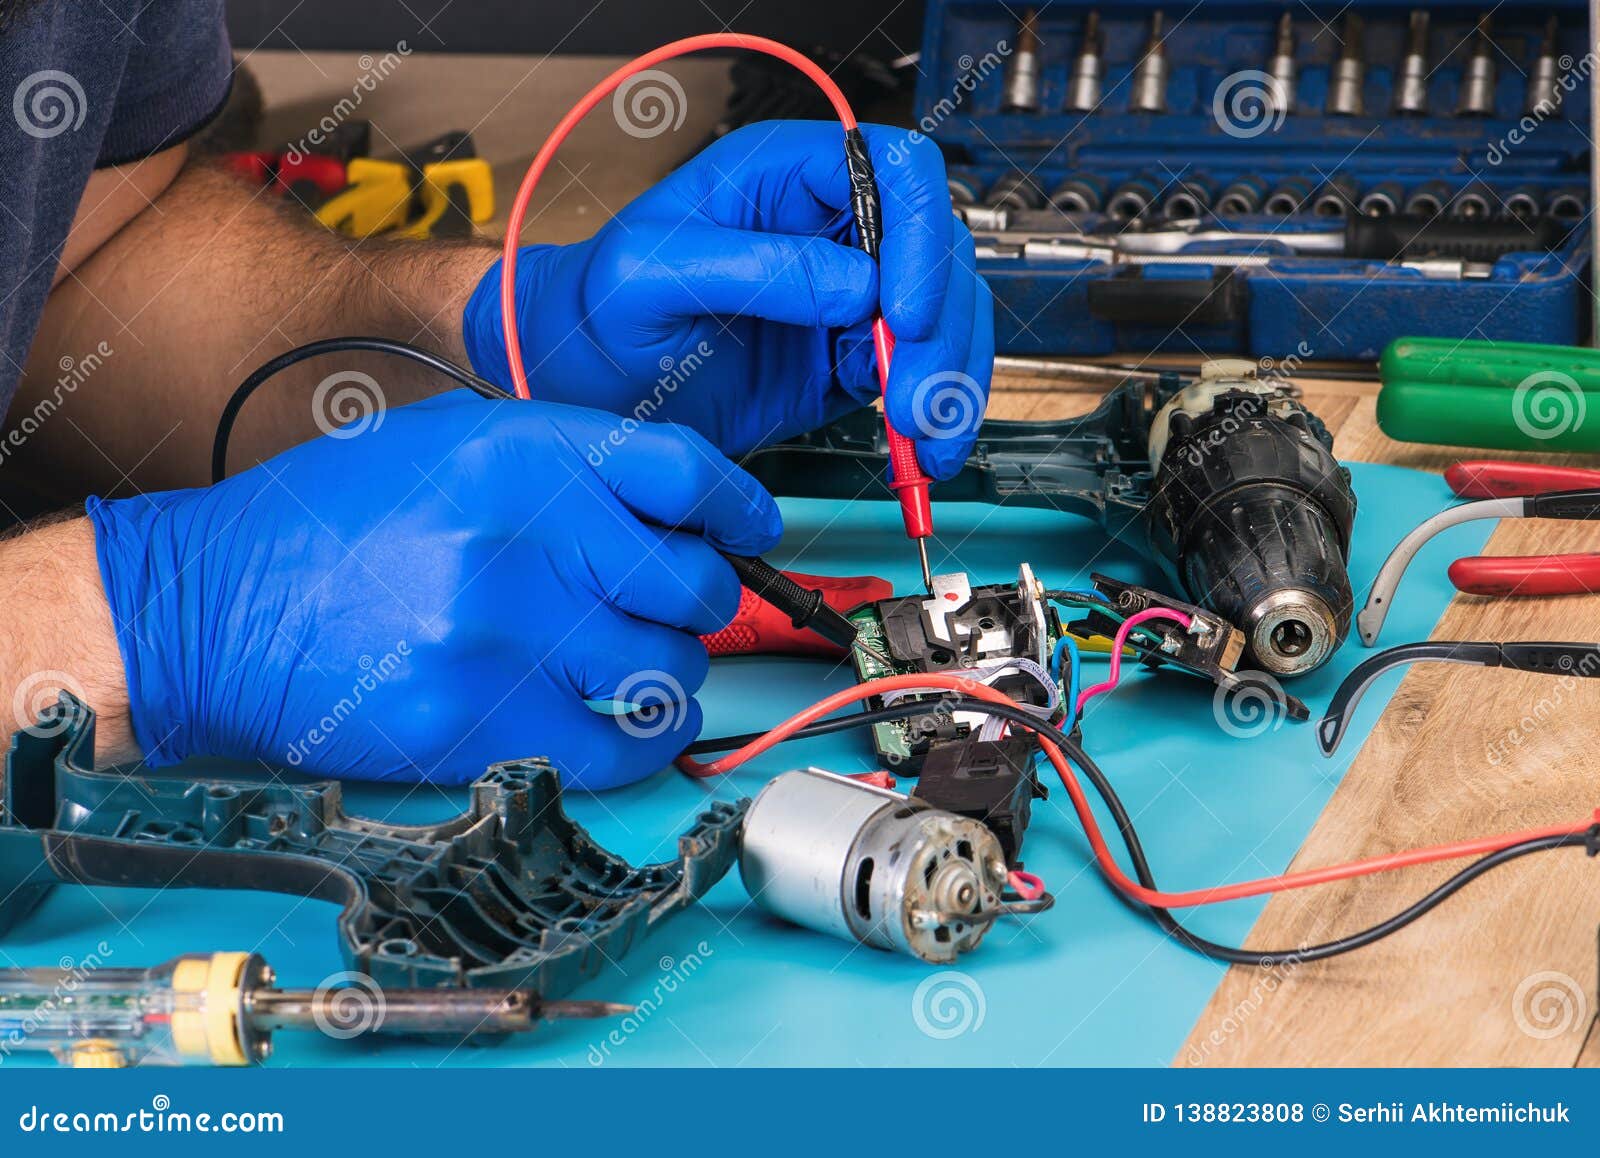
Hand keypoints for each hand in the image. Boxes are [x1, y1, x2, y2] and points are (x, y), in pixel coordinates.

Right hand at [88, 391, 779, 787]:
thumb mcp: (449, 444)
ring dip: (665, 669)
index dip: (741, 506)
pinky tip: (612, 717)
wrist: (211, 612)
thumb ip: (565, 465)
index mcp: (520, 453)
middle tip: (664, 604)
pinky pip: (627, 746)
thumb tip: (673, 509)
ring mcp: (508, 640)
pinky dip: (640, 739)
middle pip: (697, 582)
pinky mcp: (486, 727)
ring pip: (672, 668)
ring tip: (620, 660)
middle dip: (697, 597)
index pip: (687, 470)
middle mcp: (524, 539)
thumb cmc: (330, 525)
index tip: (755, 530)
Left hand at [460, 120, 993, 479]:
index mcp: (781, 177)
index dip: (918, 234)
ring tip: (925, 439)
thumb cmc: (599, 311)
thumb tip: (853, 281)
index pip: (893, 169)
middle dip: (940, 328)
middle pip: (937, 250)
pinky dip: (933, 412)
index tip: (905, 309)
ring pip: (943, 316)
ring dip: (949, 379)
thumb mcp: (650, 276)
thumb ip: (752, 267)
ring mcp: (846, 296)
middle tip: (914, 396)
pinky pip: (919, 372)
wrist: (587, 388)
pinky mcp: (849, 359)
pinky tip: (920, 446)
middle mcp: (828, 228)